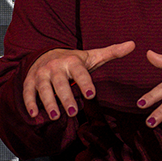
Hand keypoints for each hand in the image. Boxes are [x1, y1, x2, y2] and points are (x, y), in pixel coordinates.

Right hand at [21, 41, 136, 119]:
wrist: (45, 54)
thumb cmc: (72, 60)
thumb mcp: (92, 56)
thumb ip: (112, 52)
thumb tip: (134, 44)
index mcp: (71, 61)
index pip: (79, 72)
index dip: (85, 83)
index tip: (91, 95)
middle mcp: (55, 67)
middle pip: (60, 83)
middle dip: (66, 97)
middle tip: (73, 112)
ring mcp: (41, 74)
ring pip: (44, 89)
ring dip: (49, 103)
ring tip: (56, 116)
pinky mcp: (30, 82)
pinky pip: (28, 93)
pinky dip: (29, 104)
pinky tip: (34, 115)